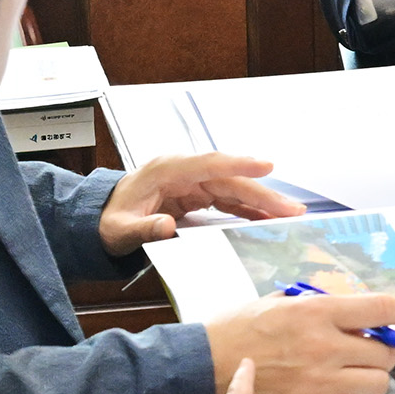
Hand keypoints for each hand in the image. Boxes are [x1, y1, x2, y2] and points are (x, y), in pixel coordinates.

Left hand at [98, 152, 302, 255]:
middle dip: (263, 193)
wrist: (101, 217)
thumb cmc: (109, 220)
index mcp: (166, 170)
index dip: (239, 164)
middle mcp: (185, 172)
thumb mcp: (119, 229)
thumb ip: (142, 229)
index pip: (208, 164)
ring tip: (291, 215)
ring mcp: (194, 182)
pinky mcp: (199, 194)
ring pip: (235, 189)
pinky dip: (250, 210)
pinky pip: (229, 200)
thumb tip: (167, 227)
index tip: (266, 166)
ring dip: (263, 202)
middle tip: (292, 209)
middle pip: (230, 179)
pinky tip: (269, 219)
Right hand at [204, 290, 394, 393]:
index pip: (382, 308)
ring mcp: (317, 379)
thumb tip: (360, 310)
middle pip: (386, 354)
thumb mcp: (283, 302)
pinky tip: (344, 390)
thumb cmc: (240, 328)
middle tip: (370, 349)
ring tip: (352, 370)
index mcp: (317, 311)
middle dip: (386, 352)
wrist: (203, 363)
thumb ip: (323, 306)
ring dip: (373, 378)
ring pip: (376, 385)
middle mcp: (322, 345)